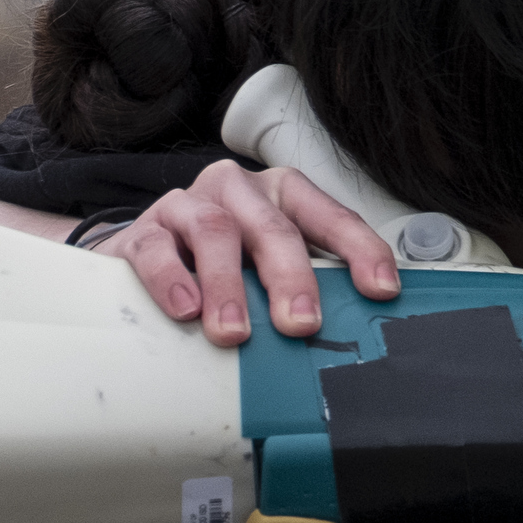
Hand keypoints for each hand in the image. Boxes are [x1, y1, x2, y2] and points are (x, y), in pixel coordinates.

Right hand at [93, 160, 401, 344]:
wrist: (141, 262)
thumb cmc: (222, 269)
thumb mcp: (268, 272)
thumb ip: (303, 288)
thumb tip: (349, 331)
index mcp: (282, 195)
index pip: (329, 216)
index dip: (359, 250)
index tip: (381, 289)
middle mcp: (239, 190)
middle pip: (274, 226)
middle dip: (292, 276)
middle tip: (300, 323)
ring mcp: (188, 205)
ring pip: (215, 231)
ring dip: (228, 285)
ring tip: (234, 332)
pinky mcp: (143, 230)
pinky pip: (156, 249)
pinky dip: (172, 280)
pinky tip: (185, 311)